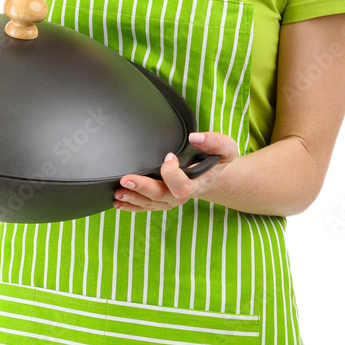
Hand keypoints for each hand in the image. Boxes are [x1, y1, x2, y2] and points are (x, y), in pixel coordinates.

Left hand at [114, 131, 238, 211]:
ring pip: (151, 203)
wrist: (213, 174)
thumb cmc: (217, 160)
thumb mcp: (226, 149)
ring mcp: (170, 199)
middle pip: (161, 196)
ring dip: (133, 199)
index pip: (182, 185)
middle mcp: (182, 194)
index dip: (172, 173)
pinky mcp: (161, 199)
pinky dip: (132, 205)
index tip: (168, 157)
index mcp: (197, 183)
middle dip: (143, 188)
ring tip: (118, 194)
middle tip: (126, 180)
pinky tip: (118, 202)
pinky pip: (146, 206)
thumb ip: (216, 142)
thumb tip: (196, 137)